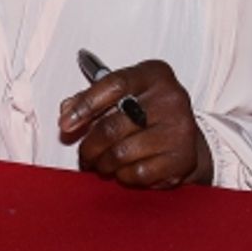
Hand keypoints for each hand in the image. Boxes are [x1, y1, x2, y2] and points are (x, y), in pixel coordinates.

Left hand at [58, 59, 211, 189]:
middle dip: (89, 145)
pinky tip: (120, 172)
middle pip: (114, 125)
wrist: (186, 135)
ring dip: (103, 163)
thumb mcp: (123, 91)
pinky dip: (123, 176)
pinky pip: (139, 173)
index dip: (85, 105)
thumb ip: (91, 96)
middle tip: (83, 154)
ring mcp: (179, 129)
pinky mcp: (183, 159)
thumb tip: (67, 110)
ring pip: (123, 152)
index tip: (65, 123)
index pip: (113, 84)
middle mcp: (170, 99)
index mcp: (153, 74)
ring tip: (98, 164)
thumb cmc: (147, 109)